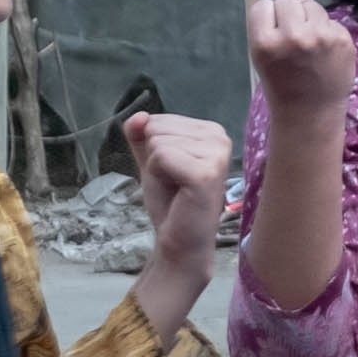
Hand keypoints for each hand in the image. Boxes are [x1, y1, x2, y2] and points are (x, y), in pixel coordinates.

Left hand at [122, 109, 234, 287]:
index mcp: (211, 131)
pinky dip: (157, 175)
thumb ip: (141, 135)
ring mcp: (216, 155)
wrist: (179, 240)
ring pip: (158, 143)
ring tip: (176, 187)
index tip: (172, 171)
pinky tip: (176, 191)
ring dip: (156, 169)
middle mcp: (220, 138)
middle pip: (158, 128)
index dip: (154, 148)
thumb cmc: (170, 201)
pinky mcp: (205, 173)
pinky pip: (161, 157)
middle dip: (154, 158)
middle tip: (173, 182)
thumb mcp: (151, 161)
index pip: (161, 120)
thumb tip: (137, 116)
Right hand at [248, 0, 355, 120]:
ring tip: (310, 44)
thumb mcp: (262, 58)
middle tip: (293, 36)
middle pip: (288, 0)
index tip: (273, 32)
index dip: (269, 17)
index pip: (263, 6)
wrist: (311, 113)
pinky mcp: (343, 39)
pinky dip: (328, 31)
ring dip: (310, 19)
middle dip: (290, 14)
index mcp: (265, 42)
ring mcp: (321, 36)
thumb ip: (273, 27)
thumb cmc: (282, 85)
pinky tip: (325, 52)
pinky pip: (331, 20)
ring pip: (312, 5)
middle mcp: (292, 35)